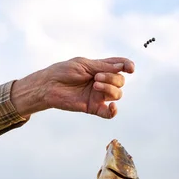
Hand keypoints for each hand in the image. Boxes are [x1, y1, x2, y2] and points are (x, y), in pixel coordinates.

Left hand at [11, 57, 134, 118]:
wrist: (49, 85)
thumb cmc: (63, 72)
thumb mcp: (84, 65)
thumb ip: (103, 67)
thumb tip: (122, 68)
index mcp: (100, 68)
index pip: (120, 66)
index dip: (127, 66)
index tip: (129, 68)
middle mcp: (102, 82)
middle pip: (120, 81)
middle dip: (112, 78)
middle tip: (96, 77)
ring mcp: (98, 95)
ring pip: (117, 94)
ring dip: (110, 88)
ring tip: (95, 85)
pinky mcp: (93, 107)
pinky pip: (109, 113)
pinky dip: (113, 111)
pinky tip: (112, 106)